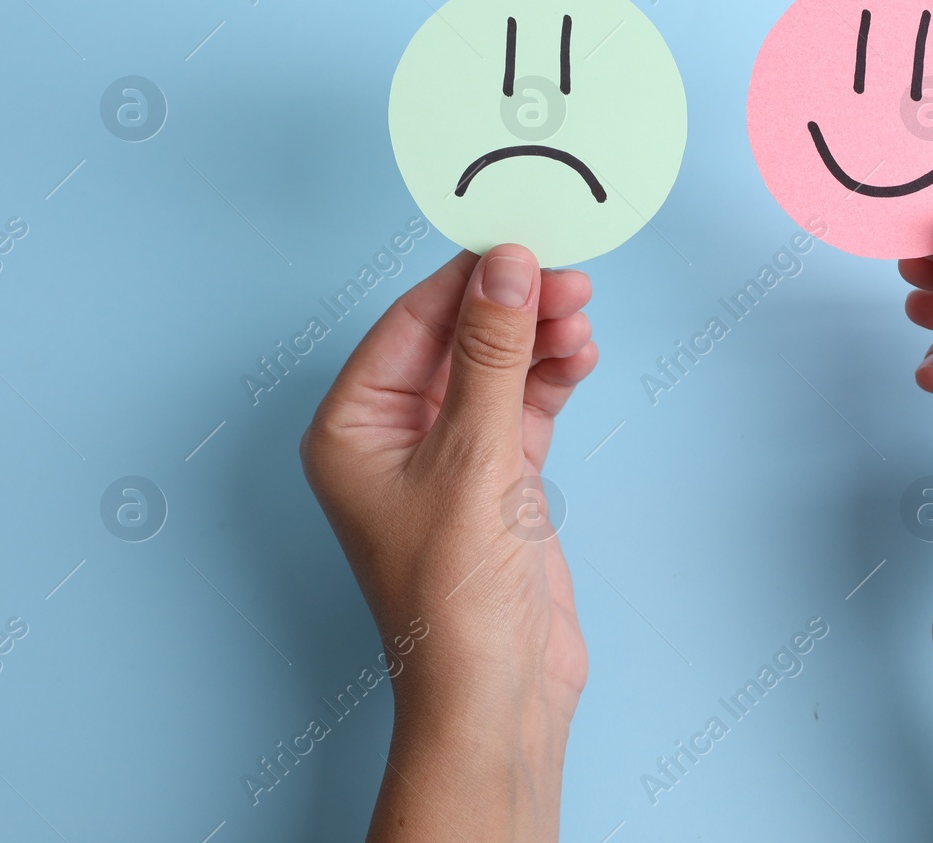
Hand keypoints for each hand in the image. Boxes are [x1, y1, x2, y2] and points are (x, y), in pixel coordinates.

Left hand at [301, 245, 596, 842]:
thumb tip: (507, 267)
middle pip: (455, 340)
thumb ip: (493, 354)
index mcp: (352, 428)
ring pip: (494, 369)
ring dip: (537, 339)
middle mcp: (393, 437)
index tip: (521, 242)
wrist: (498, 691)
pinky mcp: (497, 479)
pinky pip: (522, 404)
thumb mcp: (473, 456)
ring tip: (580, 317)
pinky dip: (550, 378)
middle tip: (567, 278)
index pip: (409, 324)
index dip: (466, 279)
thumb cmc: (454, 596)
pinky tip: (578, 356)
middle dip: (511, 307)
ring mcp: (448, 458)